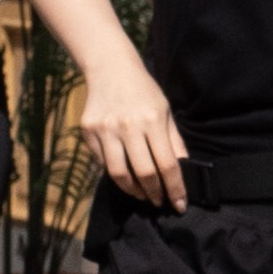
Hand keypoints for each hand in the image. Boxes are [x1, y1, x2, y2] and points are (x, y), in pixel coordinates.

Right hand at [80, 54, 188, 208]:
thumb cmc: (143, 91)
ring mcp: (105, 129)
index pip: (167, 164)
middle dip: (154, 193)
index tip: (180, 205)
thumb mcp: (165, 111)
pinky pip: (102, 162)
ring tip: (142, 193)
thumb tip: (184, 171)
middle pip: (143, 173)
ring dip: (133, 190)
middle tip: (159, 201)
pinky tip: (125, 173)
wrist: (110, 68)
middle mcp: (127, 126)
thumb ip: (174, 142)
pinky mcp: (88, 131)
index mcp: (152, 120)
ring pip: (118, 173)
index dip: (175, 189)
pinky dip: (115, 172)